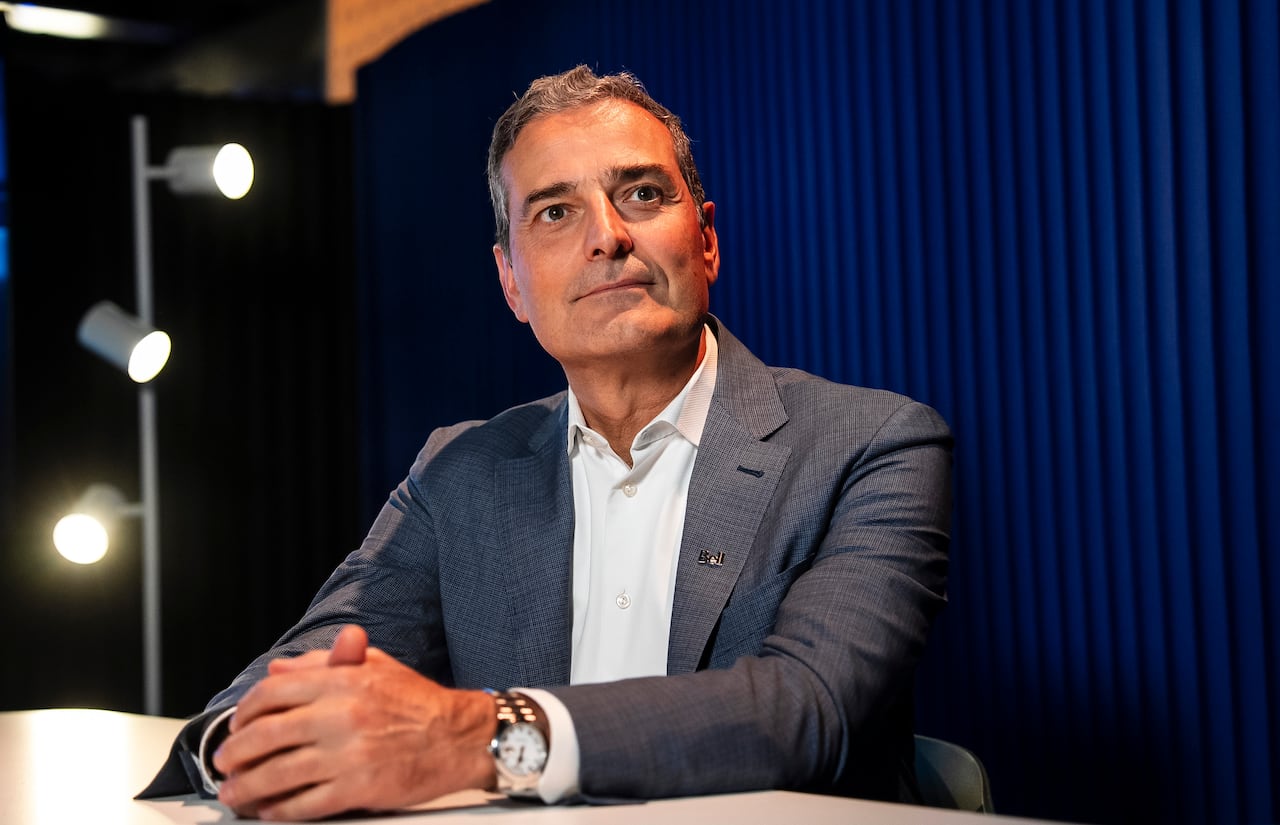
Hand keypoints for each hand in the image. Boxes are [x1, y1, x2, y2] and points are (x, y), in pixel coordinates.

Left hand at [212, 625, 496, 819]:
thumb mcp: (375, 667)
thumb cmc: (418, 702)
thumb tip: (277, 671)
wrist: (460, 736)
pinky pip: (307, 804)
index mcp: (343, 680)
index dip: (245, 711)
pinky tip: (271, 812)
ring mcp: (349, 753)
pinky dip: (282, 811)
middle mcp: (341, 714)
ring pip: (279, 774)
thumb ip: (324, 664)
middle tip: (224, 764)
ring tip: (235, 794)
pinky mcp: (360, 788)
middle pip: (266, 735)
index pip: (274, 693)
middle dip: (235, 753)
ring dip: (248, 788)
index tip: (236, 726)